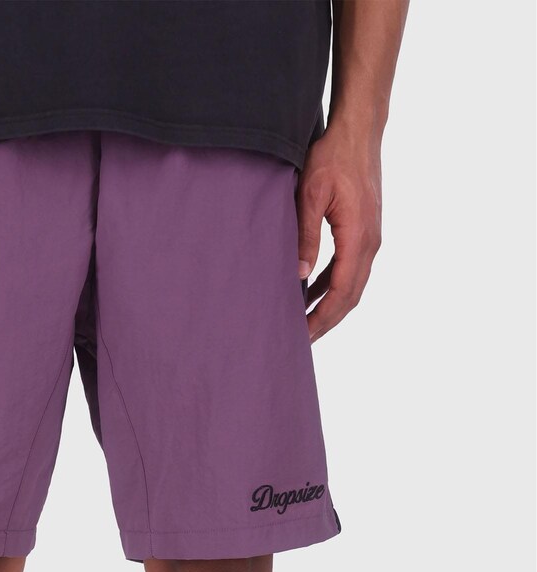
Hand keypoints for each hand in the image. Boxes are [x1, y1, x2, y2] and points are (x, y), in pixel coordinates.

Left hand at [296, 123, 381, 342]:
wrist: (359, 130)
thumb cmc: (333, 156)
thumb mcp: (310, 195)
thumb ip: (305, 236)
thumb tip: (300, 276)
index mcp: (359, 237)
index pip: (342, 292)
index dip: (322, 317)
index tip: (303, 335)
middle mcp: (371, 242)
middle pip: (351, 296)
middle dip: (326, 321)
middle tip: (301, 341)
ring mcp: (371, 237)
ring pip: (353, 285)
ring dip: (330, 306)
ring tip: (305, 323)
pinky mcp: (365, 231)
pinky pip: (350, 269)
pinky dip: (333, 286)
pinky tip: (313, 293)